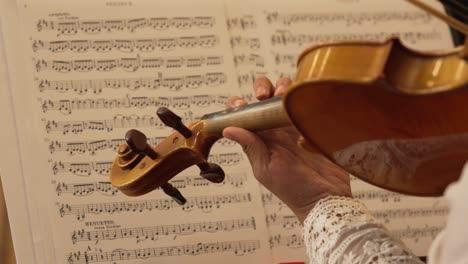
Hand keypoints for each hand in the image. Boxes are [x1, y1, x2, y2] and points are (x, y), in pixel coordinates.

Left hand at [223, 77, 352, 221]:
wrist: (325, 197)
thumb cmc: (294, 189)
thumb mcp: (266, 168)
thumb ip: (250, 146)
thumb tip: (227, 129)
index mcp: (260, 139)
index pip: (243, 115)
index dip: (238, 105)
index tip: (240, 104)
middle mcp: (276, 128)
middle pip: (265, 97)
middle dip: (262, 88)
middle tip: (264, 96)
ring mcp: (296, 124)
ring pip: (286, 94)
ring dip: (282, 87)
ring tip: (283, 94)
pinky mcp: (314, 122)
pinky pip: (307, 100)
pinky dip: (302, 93)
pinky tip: (301, 97)